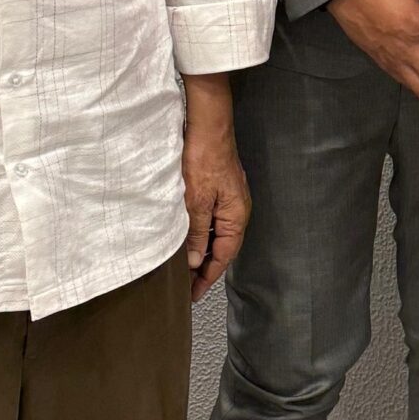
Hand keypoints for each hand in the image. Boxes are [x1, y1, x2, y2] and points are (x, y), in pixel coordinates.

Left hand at [181, 74, 251, 299]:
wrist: (208, 124)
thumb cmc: (205, 158)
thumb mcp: (196, 200)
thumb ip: (196, 233)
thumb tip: (195, 261)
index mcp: (236, 217)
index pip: (223, 257)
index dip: (208, 278)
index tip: (193, 295)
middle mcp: (236, 211)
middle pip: (221, 248)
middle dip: (204, 269)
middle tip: (186, 288)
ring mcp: (228, 200)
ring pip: (214, 234)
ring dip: (201, 251)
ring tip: (182, 268)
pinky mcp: (218, 190)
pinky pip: (210, 220)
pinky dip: (198, 233)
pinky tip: (185, 237)